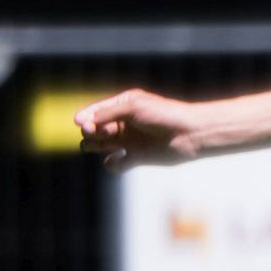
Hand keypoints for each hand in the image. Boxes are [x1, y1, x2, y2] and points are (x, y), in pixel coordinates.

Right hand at [74, 89, 203, 171]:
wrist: (189, 134)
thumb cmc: (164, 114)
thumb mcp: (133, 107)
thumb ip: (107, 114)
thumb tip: (82, 122)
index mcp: (123, 106)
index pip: (95, 112)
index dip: (85, 117)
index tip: (81, 122)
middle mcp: (123, 123)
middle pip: (94, 129)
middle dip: (89, 132)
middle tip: (95, 133)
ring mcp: (128, 141)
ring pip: (99, 146)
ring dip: (94, 146)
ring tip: (103, 145)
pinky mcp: (136, 158)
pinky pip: (114, 164)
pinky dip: (113, 164)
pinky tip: (120, 158)